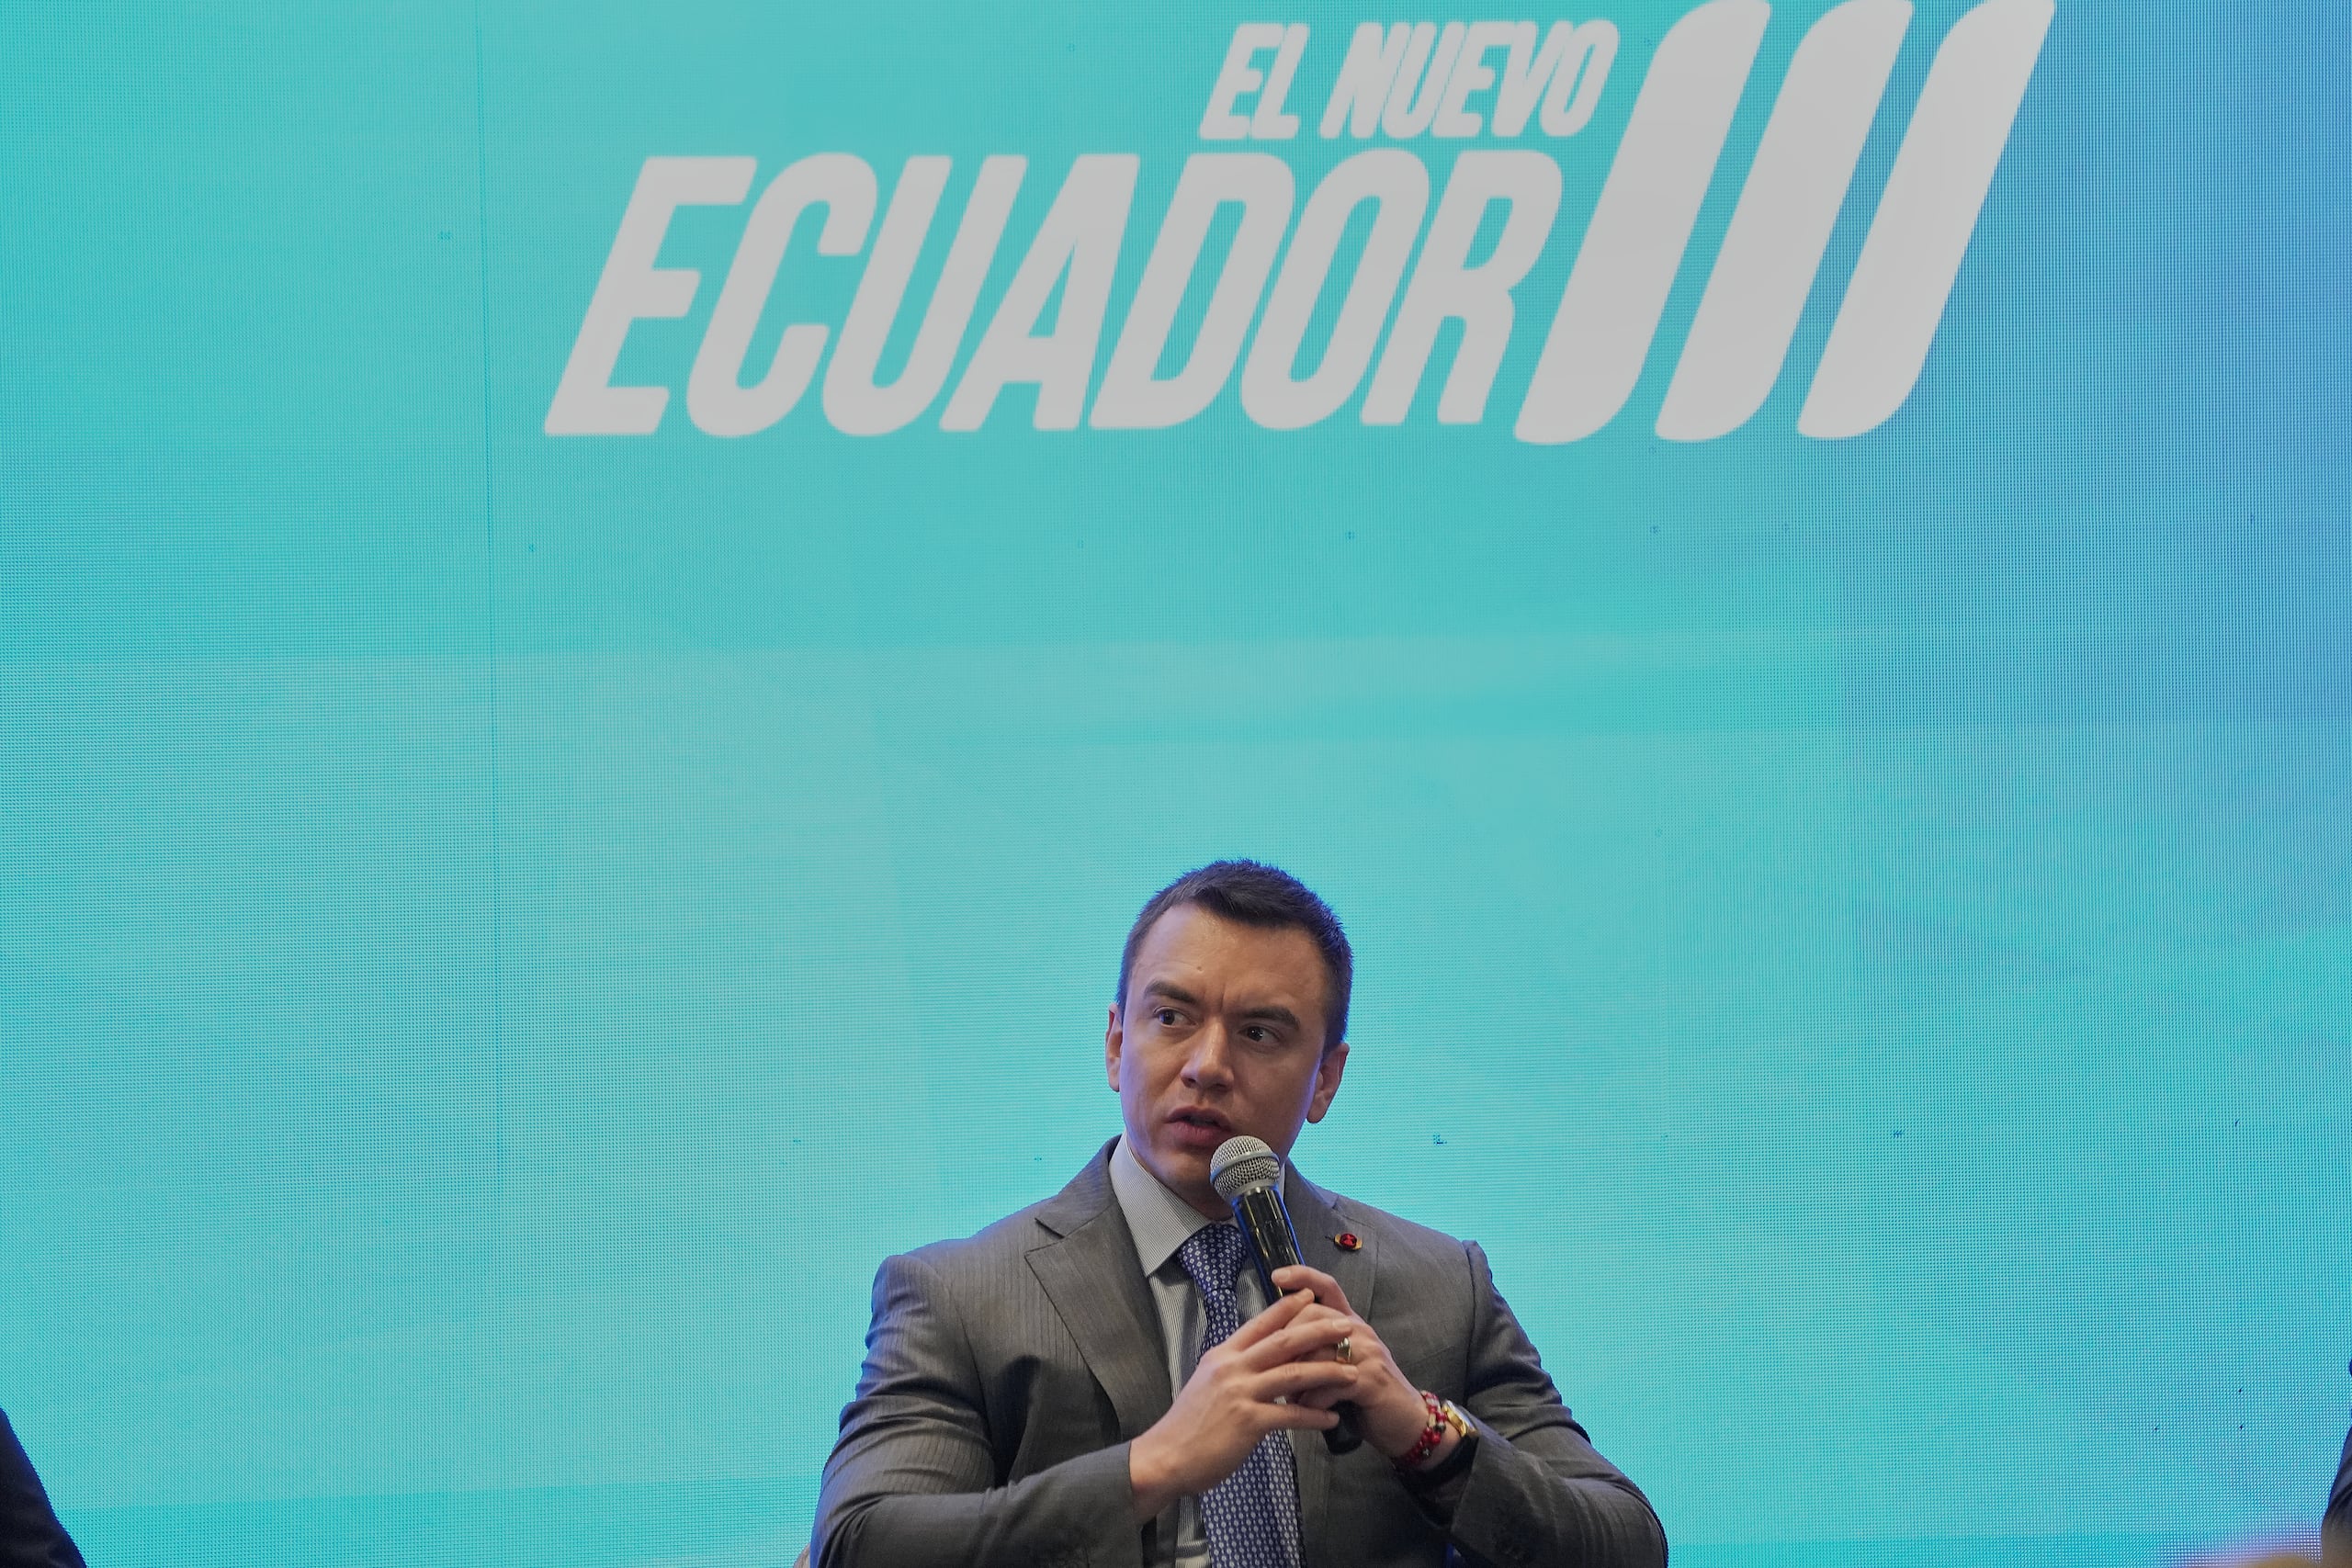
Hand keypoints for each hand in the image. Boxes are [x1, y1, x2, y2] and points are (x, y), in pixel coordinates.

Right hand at [1128, 1288, 1359, 1518]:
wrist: (1166, 1456)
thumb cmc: (1187, 1424)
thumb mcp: (1207, 1382)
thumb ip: (1232, 1368)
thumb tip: (1255, 1357)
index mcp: (1223, 1354)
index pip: (1260, 1323)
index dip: (1287, 1307)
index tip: (1310, 1295)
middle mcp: (1232, 1367)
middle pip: (1283, 1341)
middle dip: (1318, 1330)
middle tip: (1346, 1325)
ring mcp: (1240, 1393)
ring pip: (1293, 1374)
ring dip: (1327, 1372)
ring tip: (1354, 1373)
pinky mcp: (1248, 1422)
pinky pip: (1291, 1415)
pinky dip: (1315, 1416)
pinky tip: (1333, 1417)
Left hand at [1268, 1264, 1448, 1464]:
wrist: (1406, 1423)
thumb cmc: (1366, 1395)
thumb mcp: (1342, 1365)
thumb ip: (1318, 1349)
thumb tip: (1276, 1344)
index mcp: (1350, 1324)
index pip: (1327, 1287)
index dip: (1303, 1276)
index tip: (1276, 1274)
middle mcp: (1359, 1332)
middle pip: (1315, 1314)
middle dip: (1288, 1339)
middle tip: (1273, 1365)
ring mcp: (1367, 1354)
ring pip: (1319, 1350)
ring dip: (1296, 1376)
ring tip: (1288, 1395)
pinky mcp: (1370, 1381)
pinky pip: (1330, 1383)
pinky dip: (1312, 1400)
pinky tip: (1305, 1410)